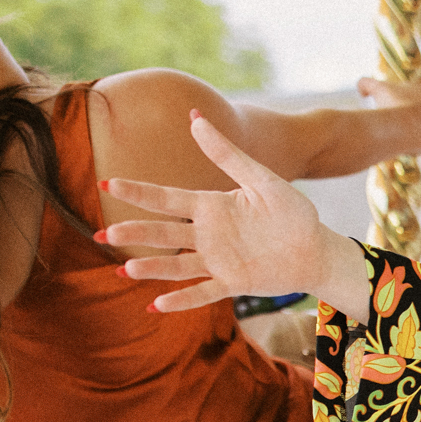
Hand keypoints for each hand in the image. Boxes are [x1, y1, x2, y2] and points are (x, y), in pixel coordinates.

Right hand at [100, 111, 371, 317]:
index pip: (167, 198)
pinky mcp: (233, 283)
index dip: (138, 192)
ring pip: (177, 265)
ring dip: (152, 267)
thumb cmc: (291, 211)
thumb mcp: (261, 178)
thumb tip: (195, 117)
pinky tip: (156, 304)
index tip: (107, 184)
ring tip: (125, 269)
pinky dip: (181, 299)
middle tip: (104, 235)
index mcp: (212, 206)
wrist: (316, 247)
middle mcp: (208, 234)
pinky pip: (203, 292)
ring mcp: (218, 260)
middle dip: (135, 233)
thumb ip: (227, 153)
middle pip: (164, 233)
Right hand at [358, 75, 420, 156]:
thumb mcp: (376, 88)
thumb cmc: (391, 104)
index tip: (401, 98)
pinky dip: (419, 143)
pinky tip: (407, 142)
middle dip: (420, 111)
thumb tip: (361, 87)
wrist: (400, 129)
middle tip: (403, 115)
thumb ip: (367, 83)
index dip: (413, 93)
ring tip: (405, 130)